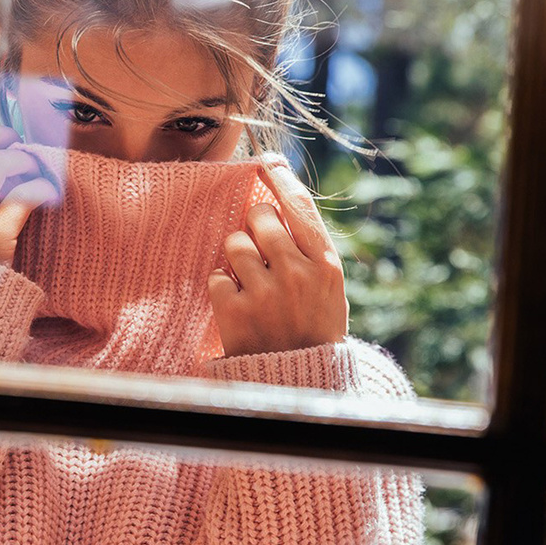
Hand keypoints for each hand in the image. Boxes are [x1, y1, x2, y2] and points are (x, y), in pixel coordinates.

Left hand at [208, 161, 348, 355]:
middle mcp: (298, 274)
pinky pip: (217, 275)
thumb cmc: (314, 326)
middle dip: (253, 225)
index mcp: (326, 265)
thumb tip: (275, 199)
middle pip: (259, 218)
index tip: (266, 162)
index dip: (280, 177)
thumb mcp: (328, 288)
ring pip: (233, 243)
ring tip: (250, 280)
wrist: (300, 382)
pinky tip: (238, 303)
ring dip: (236, 257)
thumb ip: (307, 247)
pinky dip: (223, 286)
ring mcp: (266, 293)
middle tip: (260, 247)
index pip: (299, 206)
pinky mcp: (236, 313)